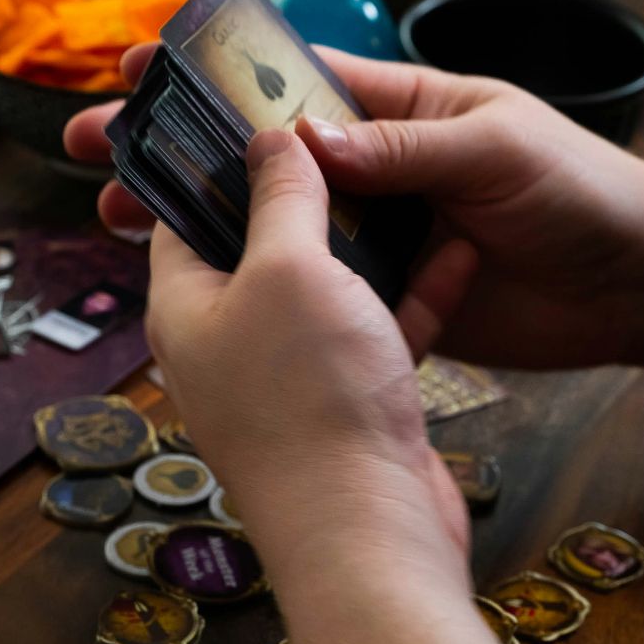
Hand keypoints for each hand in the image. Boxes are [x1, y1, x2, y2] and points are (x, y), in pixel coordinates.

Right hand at [64, 43, 643, 368]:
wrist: (637, 283)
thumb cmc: (582, 191)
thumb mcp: (495, 150)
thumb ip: (403, 149)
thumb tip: (304, 148)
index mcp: (398, 106)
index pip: (291, 83)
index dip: (215, 76)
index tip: (139, 64)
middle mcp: (374, 165)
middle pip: (257, 156)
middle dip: (175, 147)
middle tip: (92, 147)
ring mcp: (375, 234)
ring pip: (270, 225)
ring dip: (197, 219)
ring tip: (113, 217)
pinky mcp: (386, 296)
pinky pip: (313, 288)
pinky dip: (256, 284)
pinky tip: (192, 287)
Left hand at [136, 128, 474, 575]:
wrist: (368, 534)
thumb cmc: (310, 398)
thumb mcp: (288, 269)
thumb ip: (281, 197)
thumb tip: (269, 139)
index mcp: (185, 306)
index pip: (183, 214)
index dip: (218, 160)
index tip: (259, 110)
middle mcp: (229, 343)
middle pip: (262, 248)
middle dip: (309, 195)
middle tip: (350, 134)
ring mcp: (292, 379)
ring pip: (330, 291)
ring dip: (374, 242)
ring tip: (415, 181)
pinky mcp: (351, 407)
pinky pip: (379, 334)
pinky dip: (415, 296)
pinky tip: (460, 253)